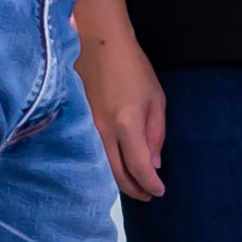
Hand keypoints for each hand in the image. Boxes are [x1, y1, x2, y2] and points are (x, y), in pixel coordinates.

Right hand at [78, 24, 167, 201]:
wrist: (99, 45)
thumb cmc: (134, 69)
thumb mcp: (156, 99)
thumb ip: (156, 133)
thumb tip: (154, 163)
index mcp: (127, 124)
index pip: (139, 166)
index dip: (150, 184)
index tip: (160, 192)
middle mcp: (105, 132)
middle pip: (117, 174)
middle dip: (135, 190)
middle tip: (148, 196)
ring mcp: (89, 129)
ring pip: (104, 168)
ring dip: (121, 181)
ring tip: (136, 186)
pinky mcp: (81, 125)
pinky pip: (96, 155)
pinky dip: (108, 167)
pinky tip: (117, 168)